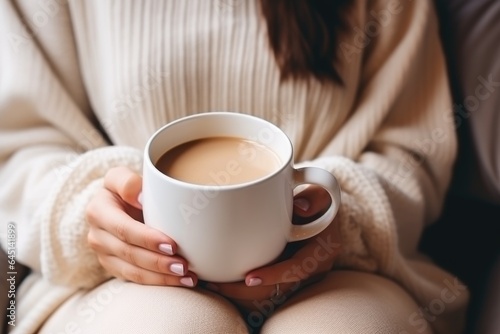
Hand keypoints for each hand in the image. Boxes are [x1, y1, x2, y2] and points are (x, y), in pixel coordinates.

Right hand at [86, 166, 196, 286]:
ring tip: (187, 277)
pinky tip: (181, 281)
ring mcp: (104, 255)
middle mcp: (97, 235)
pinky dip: (159, 282)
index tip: (173, 245)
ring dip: (162, 277)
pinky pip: (135, 280)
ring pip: (133, 271)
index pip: (124, 229)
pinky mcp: (114, 267)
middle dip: (159, 262)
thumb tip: (141, 198)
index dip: (147, 239)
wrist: (118, 204)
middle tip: (184, 266)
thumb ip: (128, 182)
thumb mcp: (121, 177)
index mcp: (98, 211)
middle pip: (130, 254)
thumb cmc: (126, 189)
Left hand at [205, 185, 341, 312]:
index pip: (298, 268)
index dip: (275, 275)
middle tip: (216, 286)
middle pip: (276, 288)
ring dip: (237, 291)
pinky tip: (216, 278)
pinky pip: (260, 285)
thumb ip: (314, 197)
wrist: (317, 210)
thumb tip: (300, 206)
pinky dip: (238, 284)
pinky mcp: (279, 272)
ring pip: (265, 291)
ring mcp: (292, 273)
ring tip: (209, 285)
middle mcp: (309, 269)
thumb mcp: (321, 194)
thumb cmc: (317, 200)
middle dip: (245, 291)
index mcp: (321, 252)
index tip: (250, 278)